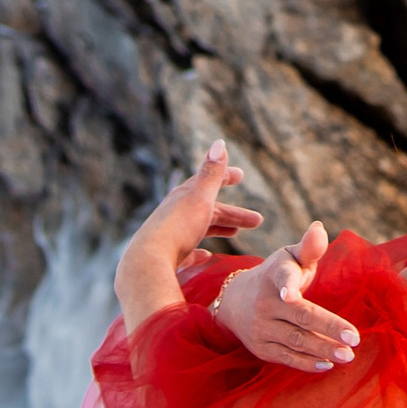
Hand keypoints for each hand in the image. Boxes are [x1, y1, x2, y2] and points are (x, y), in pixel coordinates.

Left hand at [114, 141, 263, 329]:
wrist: (148, 264)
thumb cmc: (177, 229)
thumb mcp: (199, 198)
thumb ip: (212, 173)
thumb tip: (220, 142)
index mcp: (182, 197)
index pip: (206, 182)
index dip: (225, 177)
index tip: (241, 176)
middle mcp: (174, 214)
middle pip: (208, 210)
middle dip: (232, 213)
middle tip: (258, 220)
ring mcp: (170, 237)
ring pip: (198, 228)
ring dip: (218, 229)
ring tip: (236, 234)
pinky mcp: (167, 258)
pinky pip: (186, 251)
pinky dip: (199, 250)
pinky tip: (207, 256)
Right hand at [213, 221, 360, 370]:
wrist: (234, 301)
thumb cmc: (275, 276)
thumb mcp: (288, 258)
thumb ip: (308, 248)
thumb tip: (319, 228)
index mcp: (274, 276)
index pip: (282, 280)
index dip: (287, 285)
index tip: (291, 295)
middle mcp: (265, 303)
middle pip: (300, 317)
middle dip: (328, 327)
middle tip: (354, 339)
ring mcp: (261, 328)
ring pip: (295, 340)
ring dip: (323, 349)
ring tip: (348, 355)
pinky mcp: (261, 348)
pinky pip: (286, 358)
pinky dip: (306, 363)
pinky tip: (327, 365)